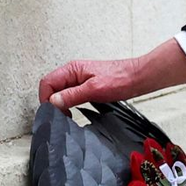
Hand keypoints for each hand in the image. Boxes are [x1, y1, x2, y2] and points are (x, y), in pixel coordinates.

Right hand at [38, 39, 185, 112]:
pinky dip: (70, 103)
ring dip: (62, 103)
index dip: (46, 98)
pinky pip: (72, 94)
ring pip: (62, 92)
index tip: (54, 111)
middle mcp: (74, 72)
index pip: (47, 83)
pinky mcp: (88, 85)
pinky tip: (75, 110)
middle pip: (52, 88)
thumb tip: (53, 101)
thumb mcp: (94, 89)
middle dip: (53, 102)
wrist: (139, 77)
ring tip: (68, 115)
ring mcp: (81, 79)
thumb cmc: (121, 79)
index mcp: (72, 69)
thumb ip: (72, 95)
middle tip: (61, 116)